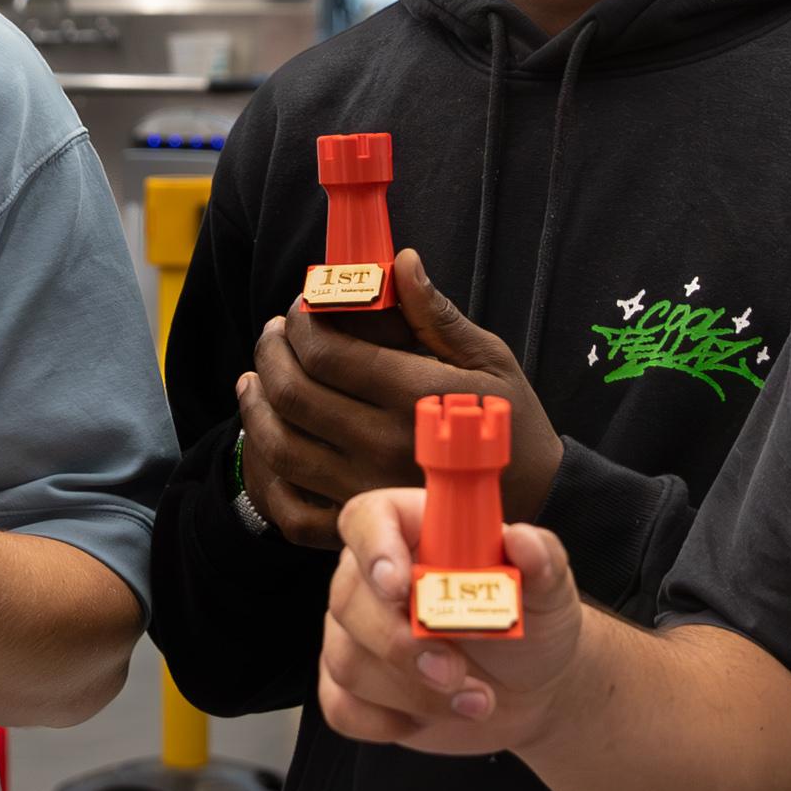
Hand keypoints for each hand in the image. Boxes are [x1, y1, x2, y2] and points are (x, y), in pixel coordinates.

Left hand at [234, 246, 565, 546]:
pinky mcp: (359, 529)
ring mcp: (366, 491)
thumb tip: (401, 261)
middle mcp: (383, 445)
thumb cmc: (509, 422)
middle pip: (294, 395)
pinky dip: (267, 478)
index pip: (328, 353)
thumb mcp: (488, 358)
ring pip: (280, 448)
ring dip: (255, 408)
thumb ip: (435, 313)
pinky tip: (267, 444)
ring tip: (254, 380)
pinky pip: (291, 511)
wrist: (536, 499)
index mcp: (415, 395)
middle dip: (271, 354)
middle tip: (273, 335)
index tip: (301, 307)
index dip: (302, 322)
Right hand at [315, 484, 587, 753]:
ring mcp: (357, 636)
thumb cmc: (533, 623)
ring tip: (477, 700)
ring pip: (349, 662)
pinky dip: (384, 722)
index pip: (366, 519)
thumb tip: (522, 539)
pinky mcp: (354, 689)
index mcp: (413, 534)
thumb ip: (541, 558)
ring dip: (413, 692)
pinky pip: (342, 707)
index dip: (374, 547)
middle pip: (348, 599)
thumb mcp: (548, 588)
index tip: (401, 585)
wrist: (534, 689)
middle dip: (401, 644)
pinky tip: (430, 718)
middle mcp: (372, 580)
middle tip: (454, 671)